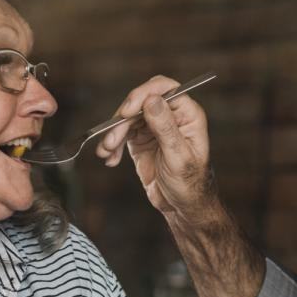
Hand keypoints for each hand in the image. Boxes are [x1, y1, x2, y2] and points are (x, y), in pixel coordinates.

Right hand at [92, 76, 215, 218]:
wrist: (182, 207)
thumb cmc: (190, 184)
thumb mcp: (179, 157)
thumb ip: (166, 128)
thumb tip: (152, 100)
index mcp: (187, 114)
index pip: (165, 89)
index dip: (143, 94)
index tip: (127, 111)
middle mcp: (170, 116)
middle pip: (140, 101)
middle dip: (123, 119)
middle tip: (112, 138)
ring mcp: (154, 127)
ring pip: (127, 118)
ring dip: (113, 133)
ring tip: (107, 152)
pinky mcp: (140, 140)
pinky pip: (121, 134)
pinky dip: (112, 144)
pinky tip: (109, 158)